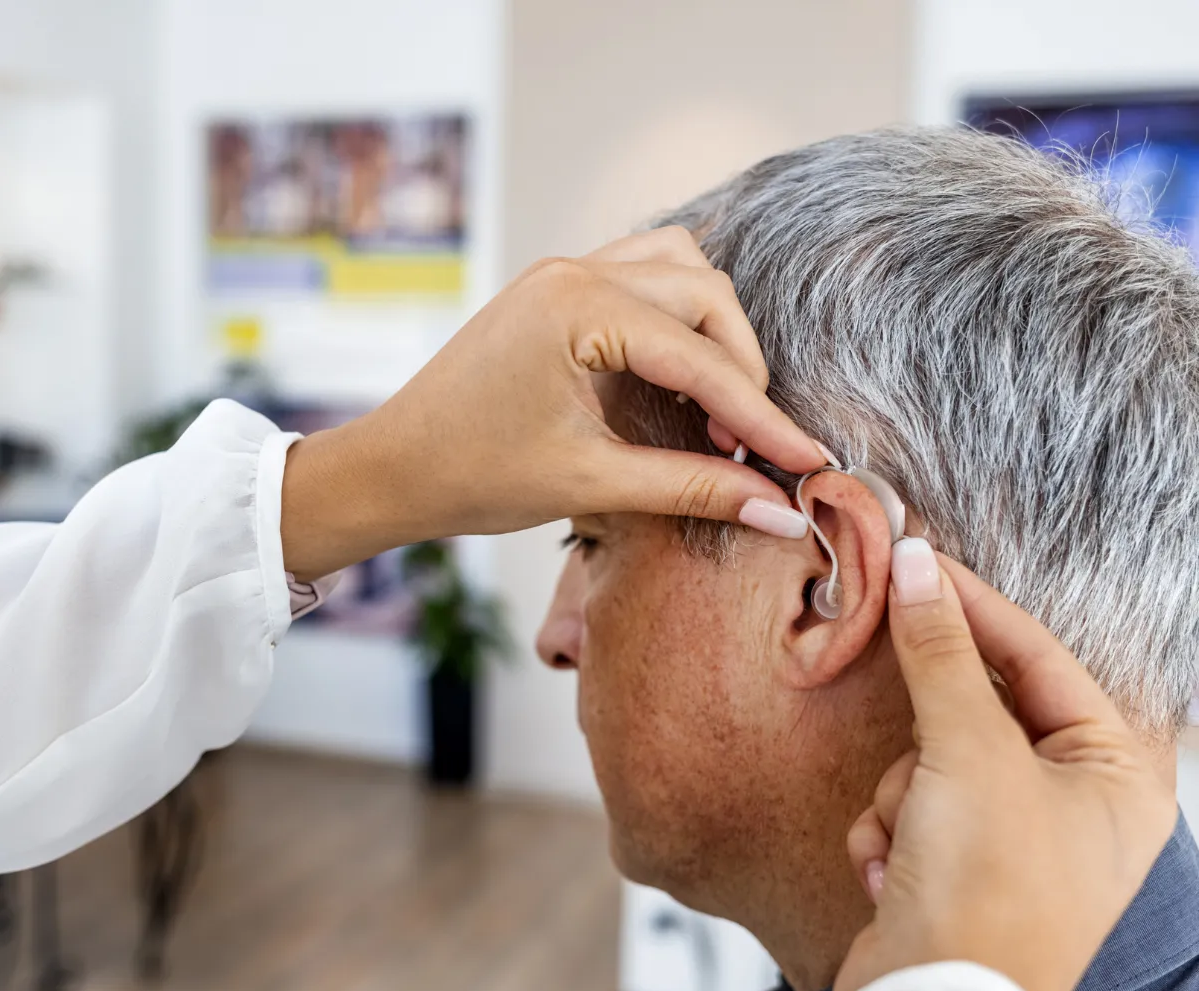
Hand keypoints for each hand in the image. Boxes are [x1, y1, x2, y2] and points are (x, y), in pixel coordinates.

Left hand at [281, 227, 823, 578]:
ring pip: (680, 271)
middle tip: (752, 446)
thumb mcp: (591, 485)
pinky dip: (678, 318)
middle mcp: (573, 271)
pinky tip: (682, 373)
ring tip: (721, 407)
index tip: (807, 461)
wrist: (392, 467)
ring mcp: (563, 272)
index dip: (761, 417)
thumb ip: (692, 490)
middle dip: (743, 370)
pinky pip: (643, 276)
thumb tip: (780, 511)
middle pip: (705, 296)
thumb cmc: (473, 475)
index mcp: (577, 307)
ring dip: (715, 333)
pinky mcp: (557, 289)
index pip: (700, 359)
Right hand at [834, 539, 1176, 990]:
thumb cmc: (988, 891)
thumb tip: (919, 568)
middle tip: (902, 692)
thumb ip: (940, 653)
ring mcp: (1013, 836)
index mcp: (1113, 773)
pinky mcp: (959, 864)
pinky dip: (888, 829)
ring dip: (902, 790)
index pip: (1039, 656)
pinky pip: (908, 802)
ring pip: (930, 755)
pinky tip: (896, 872)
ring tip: (912, 838)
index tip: (918, 563)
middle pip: (979, 707)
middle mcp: (1073, 803)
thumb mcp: (968, 750)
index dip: (974, 607)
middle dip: (931, 728)